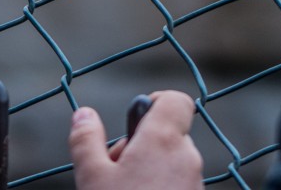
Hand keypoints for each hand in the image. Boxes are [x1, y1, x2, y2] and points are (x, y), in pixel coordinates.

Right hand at [68, 91, 202, 189]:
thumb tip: (84, 113)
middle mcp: (188, 157)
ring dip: (149, 168)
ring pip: (172, 162)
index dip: (155, 102)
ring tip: (123, 189)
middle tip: (114, 171)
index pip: (176, 100)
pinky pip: (179, 182)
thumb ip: (87, 140)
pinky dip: (161, 185)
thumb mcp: (93, 177)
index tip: (133, 122)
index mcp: (163, 140)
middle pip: (167, 135)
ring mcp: (197, 182)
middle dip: (140, 147)